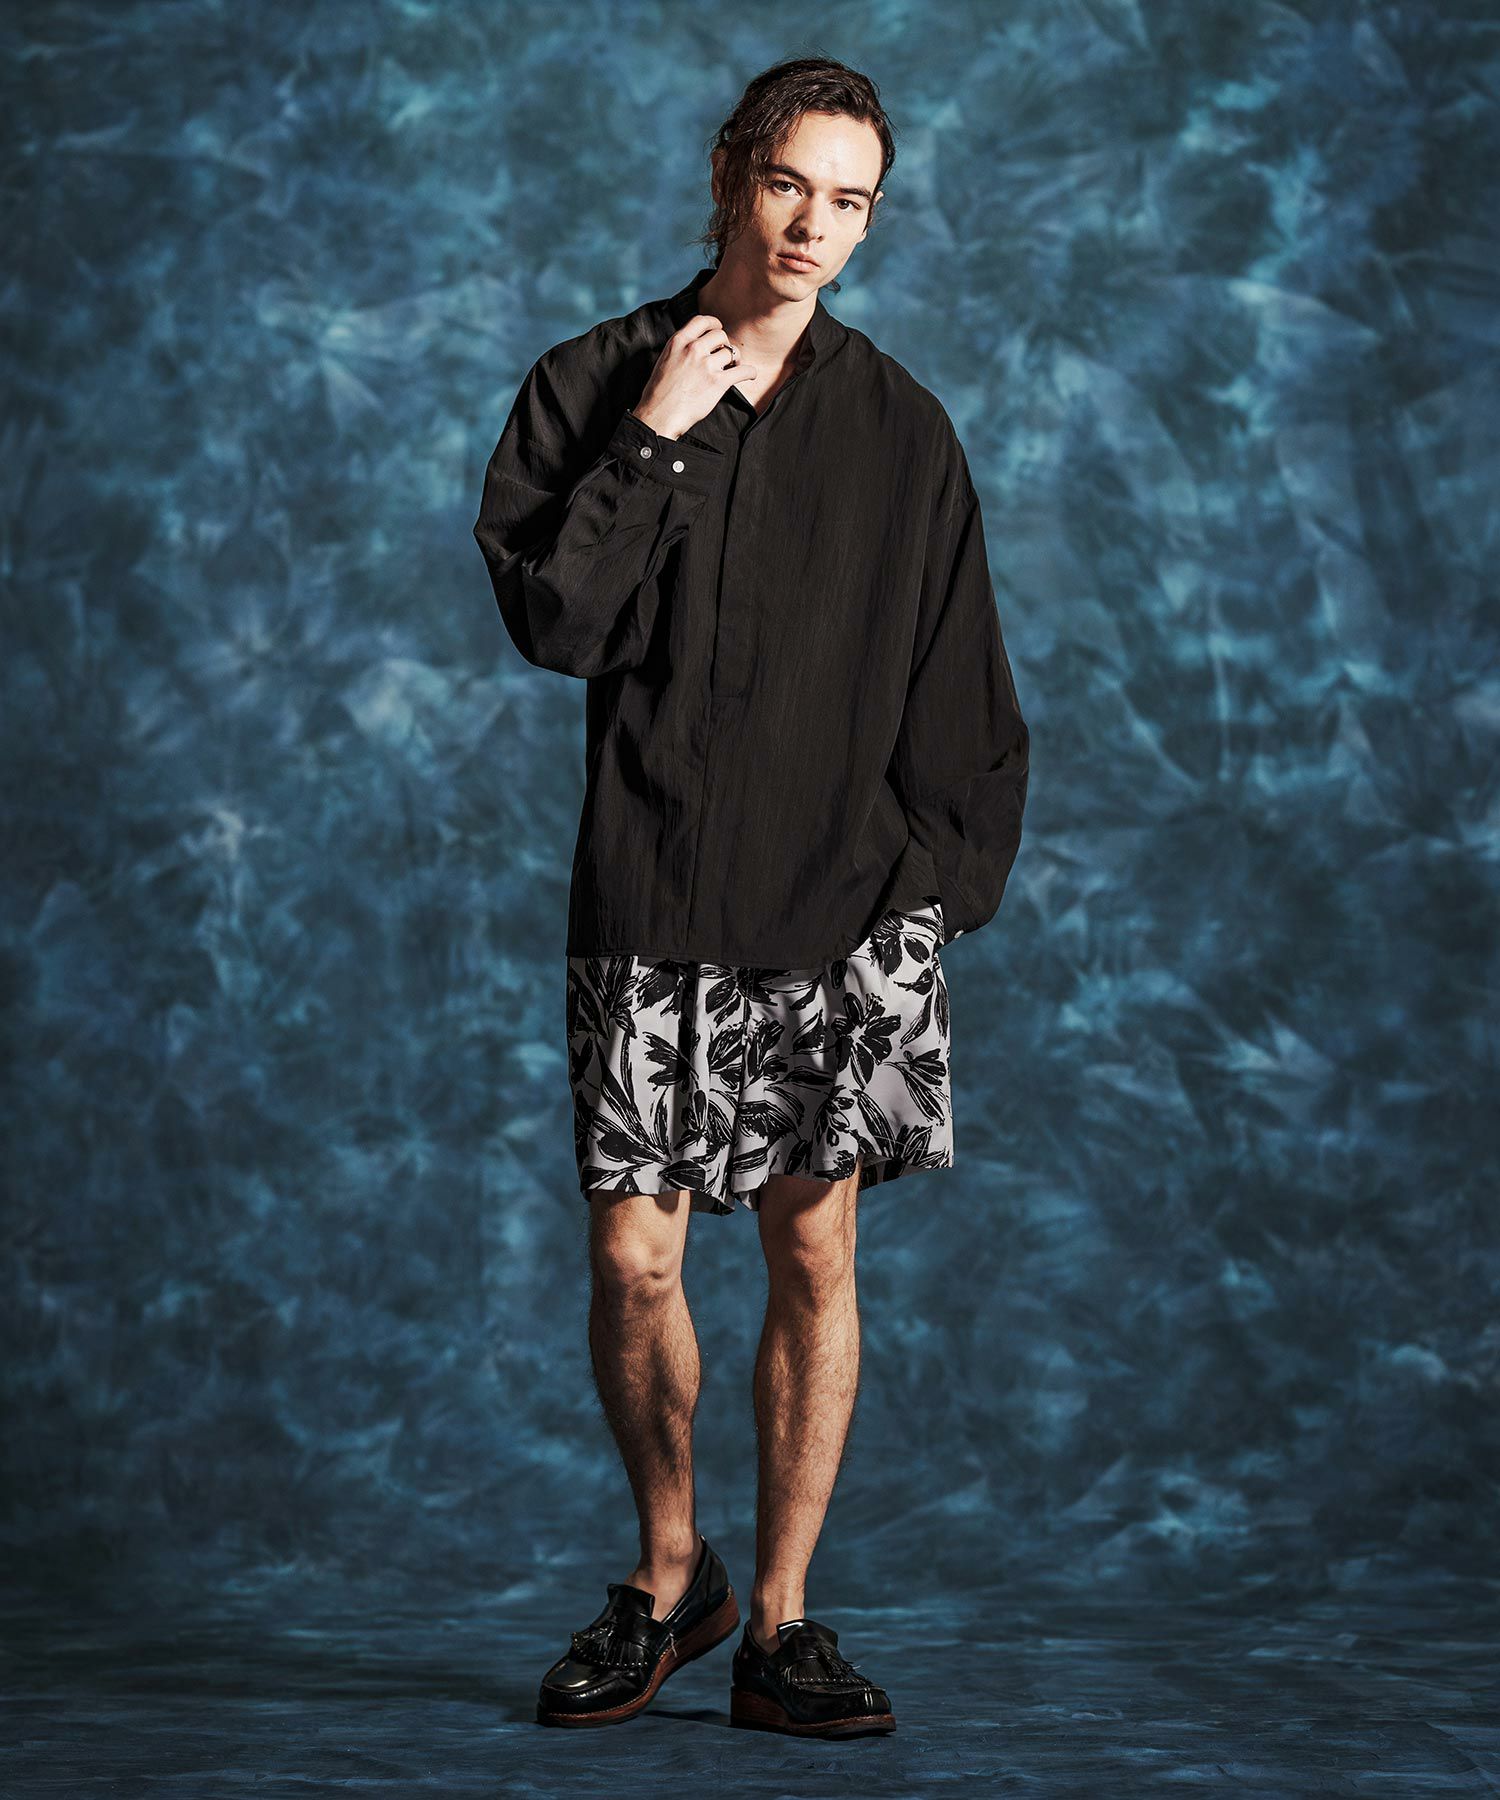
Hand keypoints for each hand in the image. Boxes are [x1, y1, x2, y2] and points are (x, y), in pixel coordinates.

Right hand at [632, 314, 759, 439]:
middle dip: (725, 344)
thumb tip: (696, 347)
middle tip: (724, 356)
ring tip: (733, 368)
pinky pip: (743, 371)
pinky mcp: (718, 383)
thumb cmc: (659, 393)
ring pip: (731, 352)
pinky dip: (750, 372)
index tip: (718, 328)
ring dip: (736, 359)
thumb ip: (681, 350)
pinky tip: (750, 375)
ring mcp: (706, 365)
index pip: (702, 321)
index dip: (714, 323)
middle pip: (720, 335)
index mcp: (679, 341)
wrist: (659, 415)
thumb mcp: (665, 360)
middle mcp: (693, 349)